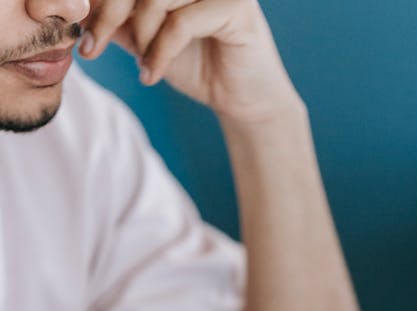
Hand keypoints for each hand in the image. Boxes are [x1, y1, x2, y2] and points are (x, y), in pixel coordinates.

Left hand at [80, 0, 299, 122]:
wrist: (244, 101)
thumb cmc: (199, 66)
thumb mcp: (147, 40)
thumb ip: (120, 20)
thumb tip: (79, 6)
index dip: (102, 1)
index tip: (84, 34)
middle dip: (109, 12)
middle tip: (94, 47)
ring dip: (139, 37)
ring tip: (141, 67)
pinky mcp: (236, 8)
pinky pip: (181, 23)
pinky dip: (159, 52)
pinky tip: (152, 76)